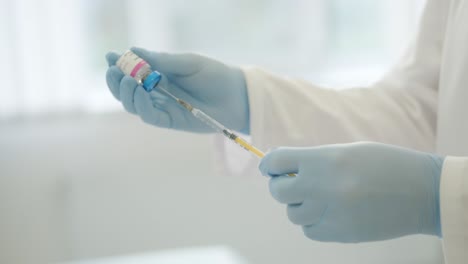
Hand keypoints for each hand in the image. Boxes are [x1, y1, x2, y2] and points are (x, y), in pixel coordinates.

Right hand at [105, 47, 248, 132]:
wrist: (237, 96)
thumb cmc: (215, 75)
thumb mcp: (187, 63)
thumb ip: (162, 61)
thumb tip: (133, 51)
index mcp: (160, 74)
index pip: (133, 71)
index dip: (119, 65)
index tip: (110, 56)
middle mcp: (157, 92)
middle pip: (127, 91)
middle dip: (116, 81)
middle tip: (114, 71)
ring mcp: (163, 107)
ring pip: (134, 105)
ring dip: (126, 94)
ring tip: (128, 81)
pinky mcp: (171, 121)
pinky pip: (150, 116)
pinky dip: (142, 106)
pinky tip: (141, 95)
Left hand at [259, 142, 443, 242]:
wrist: (422, 192)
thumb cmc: (384, 164)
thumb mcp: (346, 152)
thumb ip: (313, 161)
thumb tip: (282, 170)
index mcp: (323, 160)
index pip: (277, 161)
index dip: (269, 164)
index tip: (268, 168)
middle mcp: (321, 186)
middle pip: (278, 191)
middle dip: (281, 186)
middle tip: (291, 183)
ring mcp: (329, 213)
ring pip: (293, 213)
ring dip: (299, 205)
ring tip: (319, 197)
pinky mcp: (339, 234)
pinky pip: (309, 230)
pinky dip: (313, 222)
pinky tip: (329, 213)